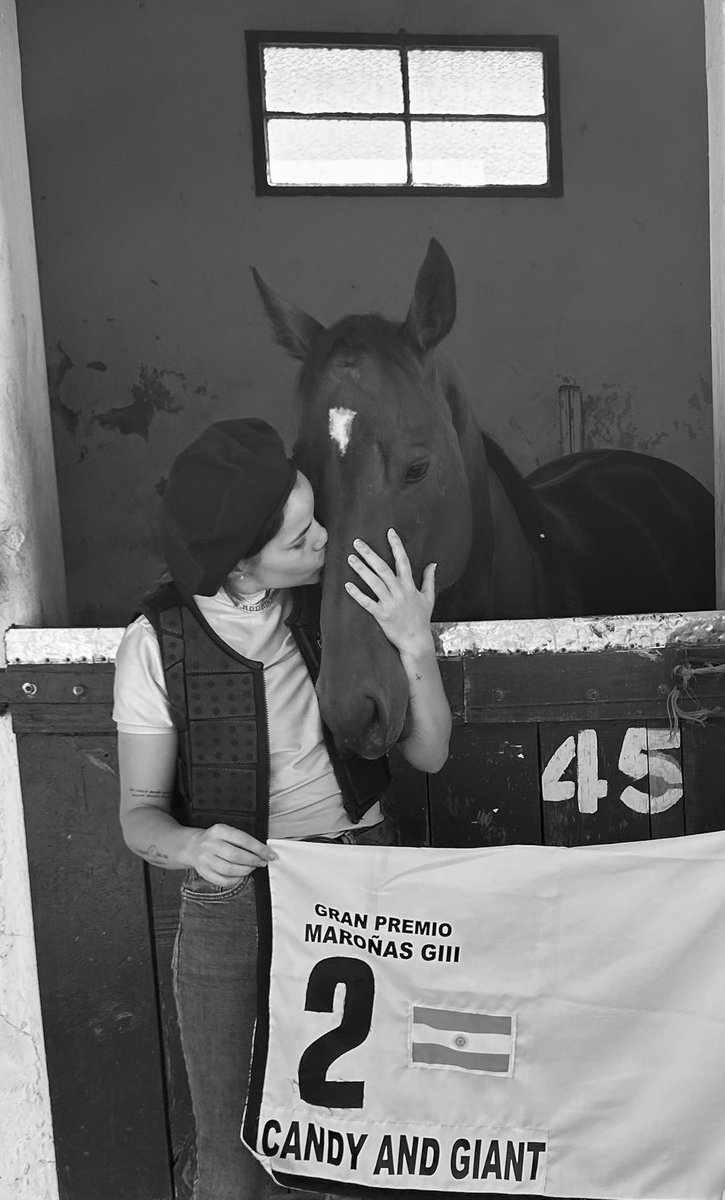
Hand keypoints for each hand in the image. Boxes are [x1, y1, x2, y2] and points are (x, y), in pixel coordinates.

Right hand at [188, 824, 276, 885]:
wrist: (193, 846)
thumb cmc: (216, 839)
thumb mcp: (227, 831)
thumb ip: (243, 840)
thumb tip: (264, 852)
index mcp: (219, 830)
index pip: (243, 840)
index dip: (259, 849)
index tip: (270, 855)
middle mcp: (210, 844)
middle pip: (236, 856)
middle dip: (253, 861)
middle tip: (262, 862)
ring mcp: (205, 859)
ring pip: (230, 870)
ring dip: (245, 871)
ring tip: (251, 868)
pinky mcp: (203, 872)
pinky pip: (222, 880)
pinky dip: (235, 880)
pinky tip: (240, 876)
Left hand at [345, 528, 435, 657]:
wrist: (416, 641)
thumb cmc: (421, 619)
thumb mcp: (429, 597)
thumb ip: (429, 579)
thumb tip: (433, 564)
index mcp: (409, 586)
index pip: (403, 561)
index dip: (396, 545)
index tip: (389, 532)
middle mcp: (399, 592)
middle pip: (383, 568)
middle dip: (370, 554)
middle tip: (357, 542)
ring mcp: (390, 603)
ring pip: (374, 582)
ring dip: (361, 570)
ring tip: (350, 558)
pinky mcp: (381, 615)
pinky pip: (367, 603)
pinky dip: (357, 594)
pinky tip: (347, 585)